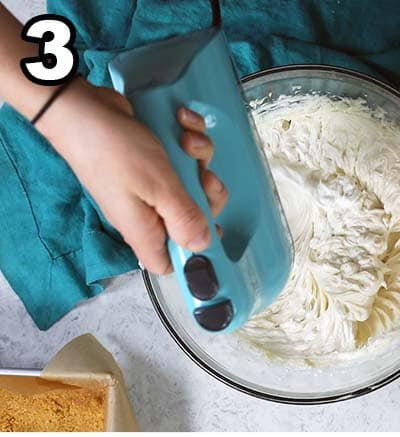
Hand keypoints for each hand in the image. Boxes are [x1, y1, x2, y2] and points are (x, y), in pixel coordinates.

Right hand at [37, 81, 225, 274]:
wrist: (80, 105)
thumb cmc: (113, 149)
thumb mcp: (158, 187)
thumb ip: (184, 219)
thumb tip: (202, 246)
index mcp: (145, 230)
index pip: (171, 263)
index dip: (195, 255)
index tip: (214, 231)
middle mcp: (148, 211)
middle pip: (194, 219)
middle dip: (208, 193)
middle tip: (204, 175)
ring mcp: (151, 185)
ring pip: (193, 181)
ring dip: (199, 157)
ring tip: (188, 140)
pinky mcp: (153, 160)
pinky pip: (182, 155)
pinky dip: (187, 137)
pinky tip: (182, 123)